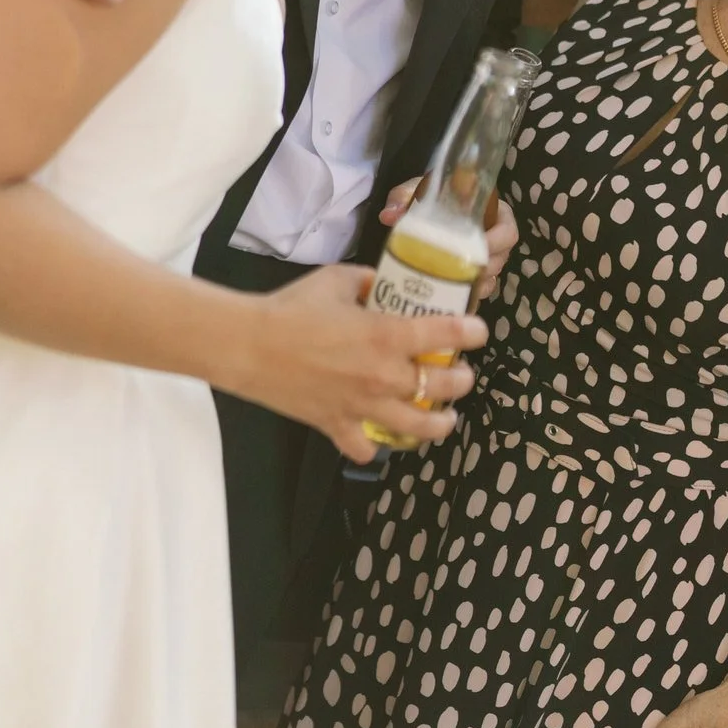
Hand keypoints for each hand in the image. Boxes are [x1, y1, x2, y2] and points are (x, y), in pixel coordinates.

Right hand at [238, 264, 486, 465]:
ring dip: (438, 423)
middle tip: (461, 375)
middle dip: (460, 380)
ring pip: (418, 427)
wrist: (248, 345)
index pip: (447, 334)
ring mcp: (363, 406)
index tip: (478, 332)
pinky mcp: (338, 426)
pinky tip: (378, 437)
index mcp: (386, 334)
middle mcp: (384, 375)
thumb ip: (366, 282)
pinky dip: (375, 445)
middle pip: (442, 386)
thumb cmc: (291, 308)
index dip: (471, 332)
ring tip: (444, 418)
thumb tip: (379, 284)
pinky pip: (367, 448)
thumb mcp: (336, 280)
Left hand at [379, 181, 518, 289]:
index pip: (507, 230)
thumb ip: (404, 198)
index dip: (495, 242)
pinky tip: (448, 295)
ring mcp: (488, 258)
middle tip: (456, 272)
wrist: (424, 208)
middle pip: (500, 258)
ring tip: (449, 284)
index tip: (472, 248)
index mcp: (493, 212)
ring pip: (491, 277)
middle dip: (481, 267)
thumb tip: (389, 216)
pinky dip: (466, 293)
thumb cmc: (429, 196)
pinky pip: (479, 289)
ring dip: (473, 282)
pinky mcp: (476, 275)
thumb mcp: (417, 191)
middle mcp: (496, 236)